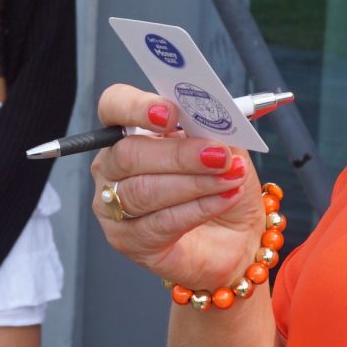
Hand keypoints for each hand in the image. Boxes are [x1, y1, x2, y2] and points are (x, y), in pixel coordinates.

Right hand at [86, 85, 262, 290]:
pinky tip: (223, 199)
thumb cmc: (220, 186)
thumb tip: (215, 116)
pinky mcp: (128, 240)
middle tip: (219, 155)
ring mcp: (114, 206)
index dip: (136, 107)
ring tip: (230, 178)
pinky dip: (197, 209)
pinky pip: (159, 223)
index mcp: (131, 131)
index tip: (170, 114)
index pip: (114, 106)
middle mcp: (113, 167)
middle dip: (179, 154)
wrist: (233, 237)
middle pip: (129, 154)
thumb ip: (214, 128)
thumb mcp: (225, 148)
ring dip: (194, 183)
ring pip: (143, 190)